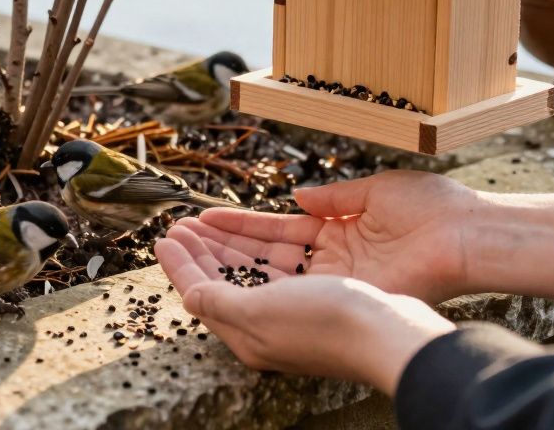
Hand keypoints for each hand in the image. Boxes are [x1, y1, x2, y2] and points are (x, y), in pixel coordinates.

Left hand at [156, 227, 453, 393]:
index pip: (201, 294)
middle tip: (179, 224)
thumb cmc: (325, 324)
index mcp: (248, 333)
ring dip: (226, 244)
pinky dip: (262, 245)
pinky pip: (280, 264)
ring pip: (250, 269)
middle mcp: (270, 324)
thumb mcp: (258, 312)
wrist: (391, 333)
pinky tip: (254, 232)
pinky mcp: (322, 295)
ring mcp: (296, 310)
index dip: (180, 265)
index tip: (162, 238)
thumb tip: (188, 296)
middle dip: (200, 251)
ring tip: (203, 221)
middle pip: (223, 281)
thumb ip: (218, 302)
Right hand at [181, 170, 479, 302]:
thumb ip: (333, 197)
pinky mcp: (343, 295)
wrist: (466, 234)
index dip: (240, 225)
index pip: (277, 231)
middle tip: (181, 236)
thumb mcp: (374, 190)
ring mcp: (335, 282)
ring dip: (226, 263)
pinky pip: (290, 291)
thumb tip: (298, 197)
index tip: (205, 218)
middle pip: (264, 255)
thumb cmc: (432, 208)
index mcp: (339, 232)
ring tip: (185, 250)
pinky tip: (219, 276)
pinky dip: (254, 284)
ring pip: (268, 275)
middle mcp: (330, 261)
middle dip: (222, 246)